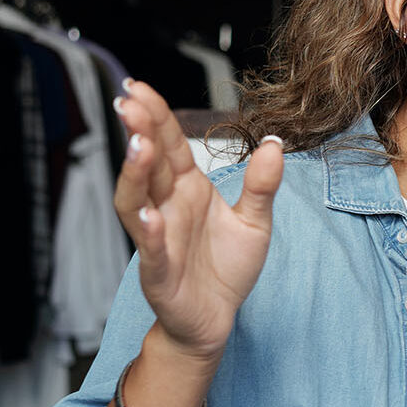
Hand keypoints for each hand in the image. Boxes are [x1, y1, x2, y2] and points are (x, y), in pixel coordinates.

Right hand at [111, 79, 283, 366]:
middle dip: (139, 132)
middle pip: (148, 164)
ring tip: (138, 146)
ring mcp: (158, 238)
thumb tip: (275, 145)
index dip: (156, 116)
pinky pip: (150, 249)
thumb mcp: (255, 222)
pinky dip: (147, 232)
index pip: (168, 145)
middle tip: (131, 102)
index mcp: (187, 189)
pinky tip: (148, 214)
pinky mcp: (159, 272)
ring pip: (136, 201)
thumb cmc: (226, 268)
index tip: (140, 87)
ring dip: (135, 174)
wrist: (217, 319)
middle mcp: (166, 208)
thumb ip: (262, 185)